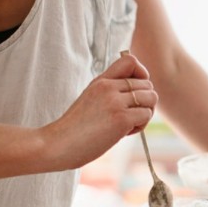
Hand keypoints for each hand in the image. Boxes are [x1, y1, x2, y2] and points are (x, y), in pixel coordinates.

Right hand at [41, 51, 157, 170]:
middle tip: (130, 116)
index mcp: (101, 80)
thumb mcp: (91, 98)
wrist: (56, 145)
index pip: (131, 61)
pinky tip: (124, 133)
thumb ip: (110, 90)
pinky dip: (140, 126)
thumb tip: (138, 89)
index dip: (141, 74)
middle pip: (147, 84)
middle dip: (144, 101)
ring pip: (151, 98)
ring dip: (145, 113)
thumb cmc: (75, 127)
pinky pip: (146, 115)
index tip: (135, 91)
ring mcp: (115, 102)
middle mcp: (109, 86)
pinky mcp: (121, 119)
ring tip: (129, 125)